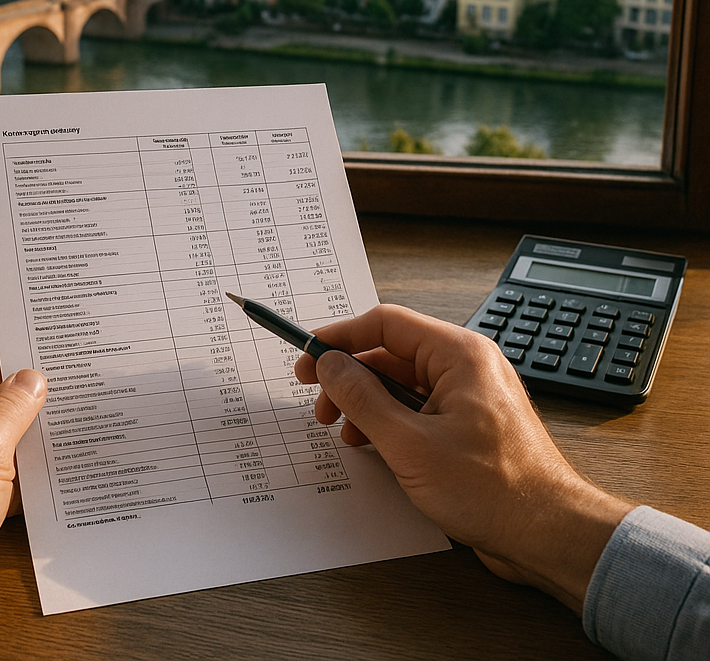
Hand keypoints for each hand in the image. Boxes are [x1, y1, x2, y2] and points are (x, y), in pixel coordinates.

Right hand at [294, 305, 630, 613]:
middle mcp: (467, 366)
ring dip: (367, 403)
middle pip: (391, 353)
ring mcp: (470, 395)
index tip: (310, 357)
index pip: (386, 324)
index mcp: (459, 354)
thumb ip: (362, 398)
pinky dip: (390, 421)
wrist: (549, 535)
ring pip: (403, 383)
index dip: (341, 338)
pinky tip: (374, 444)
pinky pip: (419, 408)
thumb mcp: (409, 443)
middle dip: (350, 378)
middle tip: (321, 403)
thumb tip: (331, 365)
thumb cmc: (494, 490)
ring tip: (345, 431)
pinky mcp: (469, 425)